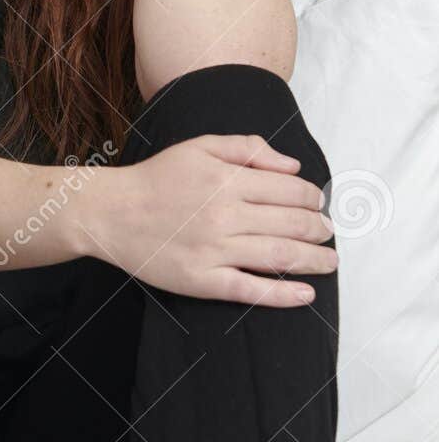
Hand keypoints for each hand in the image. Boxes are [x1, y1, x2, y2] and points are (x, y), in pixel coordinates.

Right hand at [87, 134, 336, 307]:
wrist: (112, 213)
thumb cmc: (157, 178)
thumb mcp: (200, 146)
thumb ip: (248, 148)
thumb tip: (292, 167)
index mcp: (228, 180)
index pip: (291, 191)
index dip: (314, 199)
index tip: (319, 205)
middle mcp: (226, 215)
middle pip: (293, 224)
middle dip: (320, 230)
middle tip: (328, 234)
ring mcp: (215, 250)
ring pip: (280, 256)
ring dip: (314, 261)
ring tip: (329, 262)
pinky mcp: (202, 280)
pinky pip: (251, 290)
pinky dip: (284, 294)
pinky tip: (306, 295)